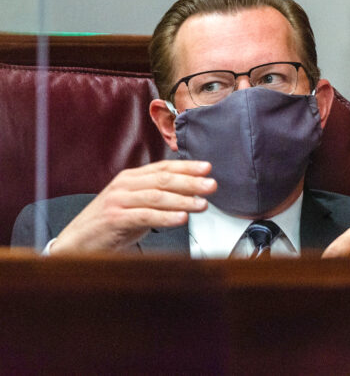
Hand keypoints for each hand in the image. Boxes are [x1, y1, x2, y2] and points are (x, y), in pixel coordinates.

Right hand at [49, 160, 215, 254]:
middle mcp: (125, 185)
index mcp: (131, 177)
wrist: (77, 242)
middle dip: (190, 182)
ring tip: (201, 204)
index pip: (164, 167)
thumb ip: (160, 197)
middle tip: (211, 185)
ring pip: (157, 196)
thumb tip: (192, 192)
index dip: (187, 167)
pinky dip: (166, 217)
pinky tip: (181, 219)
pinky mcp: (115, 219)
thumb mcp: (137, 204)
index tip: (208, 168)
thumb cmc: (110, 223)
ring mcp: (118, 201)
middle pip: (163, 179)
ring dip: (183, 200)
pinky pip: (145, 216)